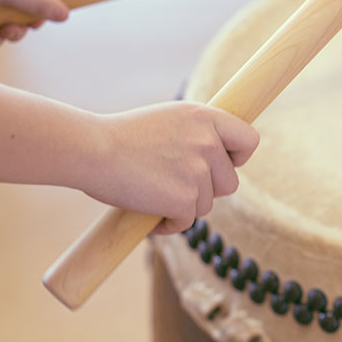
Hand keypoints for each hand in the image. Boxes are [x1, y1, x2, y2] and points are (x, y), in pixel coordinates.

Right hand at [81, 102, 259, 233]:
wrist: (91, 150)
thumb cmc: (123, 136)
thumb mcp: (170, 119)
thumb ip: (198, 132)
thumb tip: (221, 154)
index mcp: (206, 117)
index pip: (250, 140)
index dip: (239, 157)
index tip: (224, 163)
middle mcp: (208, 142)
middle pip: (229, 182)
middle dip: (206, 189)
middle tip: (174, 183)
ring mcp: (198, 171)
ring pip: (206, 205)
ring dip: (183, 206)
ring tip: (153, 192)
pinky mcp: (184, 199)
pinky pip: (186, 222)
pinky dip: (167, 224)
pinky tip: (148, 212)